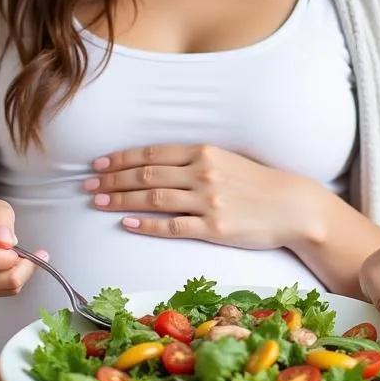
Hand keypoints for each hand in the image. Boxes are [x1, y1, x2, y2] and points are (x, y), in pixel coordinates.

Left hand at [85, 144, 310, 249]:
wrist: (292, 206)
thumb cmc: (258, 183)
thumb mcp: (226, 160)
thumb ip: (194, 159)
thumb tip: (156, 164)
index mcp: (203, 152)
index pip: (152, 153)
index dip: (121, 158)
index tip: (98, 162)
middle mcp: (202, 172)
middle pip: (146, 175)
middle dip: (112, 178)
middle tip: (87, 184)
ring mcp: (208, 201)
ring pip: (153, 199)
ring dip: (121, 199)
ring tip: (98, 201)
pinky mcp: (214, 228)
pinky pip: (172, 226)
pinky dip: (146, 224)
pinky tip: (126, 223)